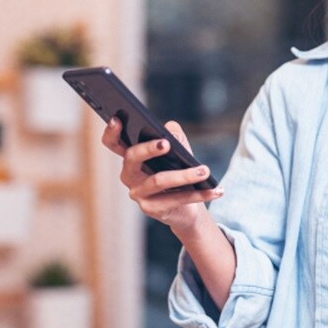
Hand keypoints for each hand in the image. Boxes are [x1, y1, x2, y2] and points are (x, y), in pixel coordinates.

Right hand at [100, 118, 222, 231]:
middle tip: (166, 143)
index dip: (111, 131)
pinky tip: (216, 190)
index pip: (114, 143)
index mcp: (131, 158)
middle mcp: (129, 175)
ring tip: (205, 170)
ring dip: (185, 175)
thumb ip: (174, 137)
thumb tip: (170, 131)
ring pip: (158, 180)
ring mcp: (138, 193)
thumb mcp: (179, 152)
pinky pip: (176, 199)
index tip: (118, 118)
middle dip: (148, 149)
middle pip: (132, 158)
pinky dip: (200, 194)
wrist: (186, 208)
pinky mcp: (151, 209)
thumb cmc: (178, 172)